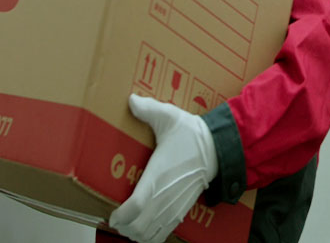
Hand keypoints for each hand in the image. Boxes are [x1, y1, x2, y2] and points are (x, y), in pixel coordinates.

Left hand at [108, 95, 218, 242]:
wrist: (218, 148)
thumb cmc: (192, 135)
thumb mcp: (169, 117)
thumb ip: (148, 109)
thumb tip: (131, 100)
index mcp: (158, 175)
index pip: (136, 206)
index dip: (121, 216)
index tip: (112, 214)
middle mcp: (165, 196)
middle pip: (139, 227)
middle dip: (124, 227)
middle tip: (116, 218)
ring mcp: (174, 206)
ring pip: (150, 234)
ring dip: (137, 234)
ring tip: (128, 224)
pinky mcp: (182, 210)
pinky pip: (164, 233)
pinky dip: (151, 235)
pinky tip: (145, 227)